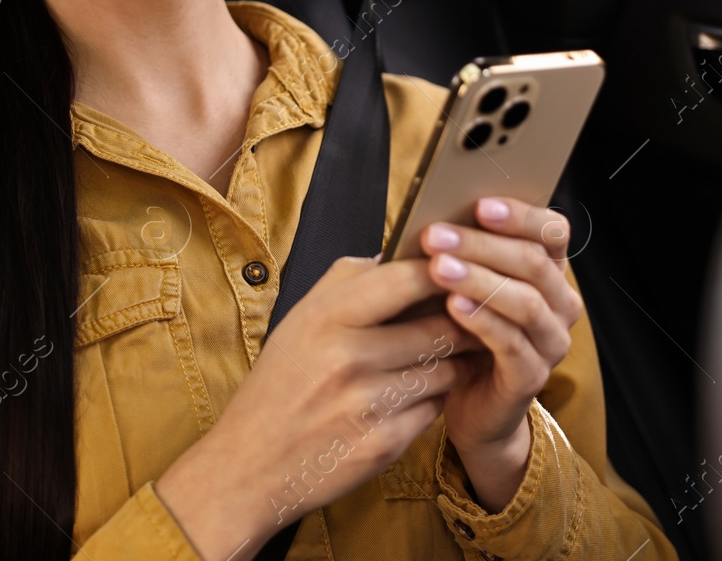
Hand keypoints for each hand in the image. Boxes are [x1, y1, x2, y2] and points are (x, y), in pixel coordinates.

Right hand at [154, 254, 477, 559]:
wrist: (249, 466)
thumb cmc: (277, 387)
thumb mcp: (296, 321)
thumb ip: (342, 280)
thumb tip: (390, 255)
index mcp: (324, 318)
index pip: (404, 280)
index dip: (442, 272)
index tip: (459, 269)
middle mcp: (347, 358)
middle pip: (438, 328)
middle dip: (461, 323)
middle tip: (472, 319)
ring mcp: (367, 405)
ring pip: (445, 370)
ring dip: (454, 363)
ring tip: (449, 357)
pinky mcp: (383, 444)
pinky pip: (435, 410)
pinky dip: (434, 401)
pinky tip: (419, 397)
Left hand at [420, 197, 584, 509]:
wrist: (470, 403)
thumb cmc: (462, 332)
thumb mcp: (465, 285)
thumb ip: (462, 254)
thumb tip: (431, 217)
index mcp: (549, 272)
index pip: (553, 232)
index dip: (521, 216)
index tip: (480, 205)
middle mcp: (560, 304)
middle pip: (534, 263)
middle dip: (482, 245)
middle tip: (435, 235)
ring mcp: (551, 342)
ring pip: (527, 302)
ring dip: (480, 280)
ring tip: (439, 268)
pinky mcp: (532, 377)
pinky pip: (513, 344)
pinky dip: (483, 321)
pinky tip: (453, 307)